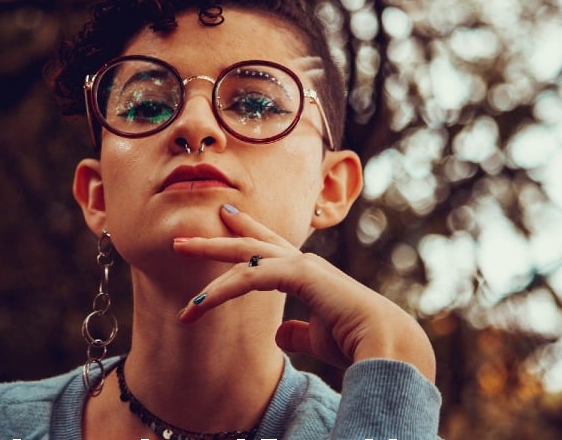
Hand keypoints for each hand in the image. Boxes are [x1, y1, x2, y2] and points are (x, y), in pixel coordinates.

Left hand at [174, 204, 435, 381]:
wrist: (384, 344)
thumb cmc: (354, 341)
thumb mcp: (317, 336)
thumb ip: (296, 332)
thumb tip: (278, 332)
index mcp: (306, 272)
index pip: (269, 246)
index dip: (247, 231)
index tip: (227, 216)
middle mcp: (301, 261)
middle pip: (249, 242)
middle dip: (216, 237)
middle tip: (184, 236)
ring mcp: (299, 264)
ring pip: (243, 255)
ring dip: (207, 253)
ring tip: (177, 249)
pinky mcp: (297, 275)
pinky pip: (248, 279)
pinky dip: (219, 292)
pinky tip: (194, 306)